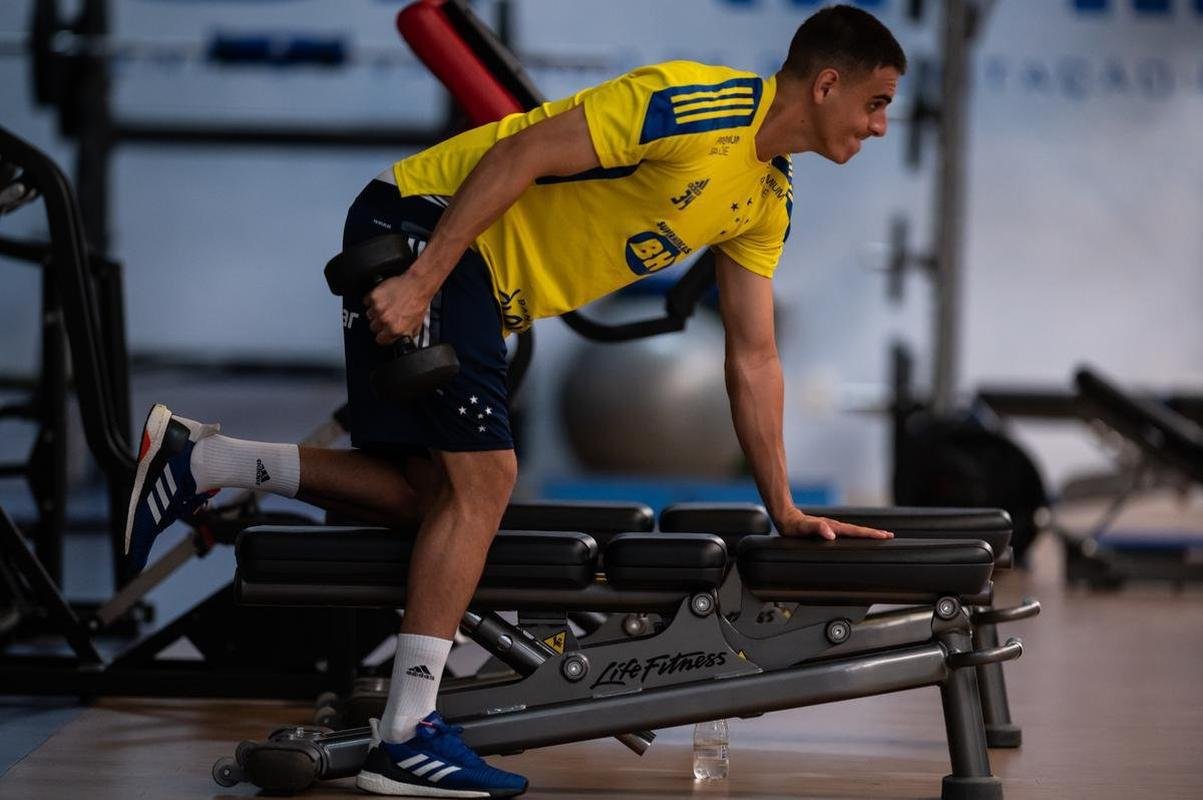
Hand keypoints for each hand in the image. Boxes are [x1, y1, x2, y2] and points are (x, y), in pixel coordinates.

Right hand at [364, 270, 430, 345]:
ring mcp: (378, 308)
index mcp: (395, 329)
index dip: (383, 335)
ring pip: (369, 315)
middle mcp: (385, 320)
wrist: (417, 286)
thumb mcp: (416, 326)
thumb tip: (400, 340)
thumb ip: (405, 335)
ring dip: (375, 312)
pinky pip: (367, 302)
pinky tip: (382, 299)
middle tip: (388, 316)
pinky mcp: (374, 297)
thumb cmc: (418, 303)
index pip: (380, 340)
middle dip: (379, 323)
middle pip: (373, 328)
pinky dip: (372, 300)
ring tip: (386, 306)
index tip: (384, 332)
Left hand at [776, 507, 892, 540]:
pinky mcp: (827, 529)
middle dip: (874, 533)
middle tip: (889, 536)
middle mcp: (834, 526)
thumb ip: (817, 528)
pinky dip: (855, 535)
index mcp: (832, 527)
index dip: (870, 534)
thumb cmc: (793, 525)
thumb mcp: (803, 528)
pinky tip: (857, 538)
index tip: (884, 536)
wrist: (785, 518)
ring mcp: (831, 527)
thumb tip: (831, 534)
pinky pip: (845, 533)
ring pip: (853, 531)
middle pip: (858, 530)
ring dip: (866, 534)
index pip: (855, 531)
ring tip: (879, 536)